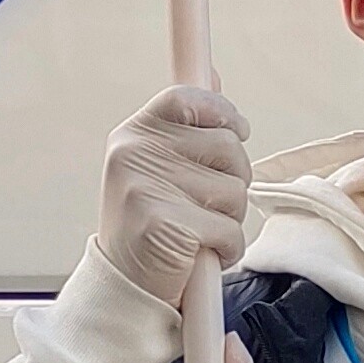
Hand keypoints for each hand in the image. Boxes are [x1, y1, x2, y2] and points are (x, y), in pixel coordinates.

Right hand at [93, 86, 251, 309]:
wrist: (125, 286)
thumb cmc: (152, 226)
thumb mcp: (160, 168)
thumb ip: (187, 126)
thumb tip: (214, 76)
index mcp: (133, 135)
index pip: (188, 99)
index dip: (222, 112)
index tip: (237, 130)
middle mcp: (134, 155)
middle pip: (228, 146)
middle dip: (233, 180)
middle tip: (204, 205)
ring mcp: (147, 189)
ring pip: (236, 190)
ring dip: (230, 218)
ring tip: (198, 231)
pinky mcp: (166, 225)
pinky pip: (231, 230)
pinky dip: (227, 249)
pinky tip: (200, 256)